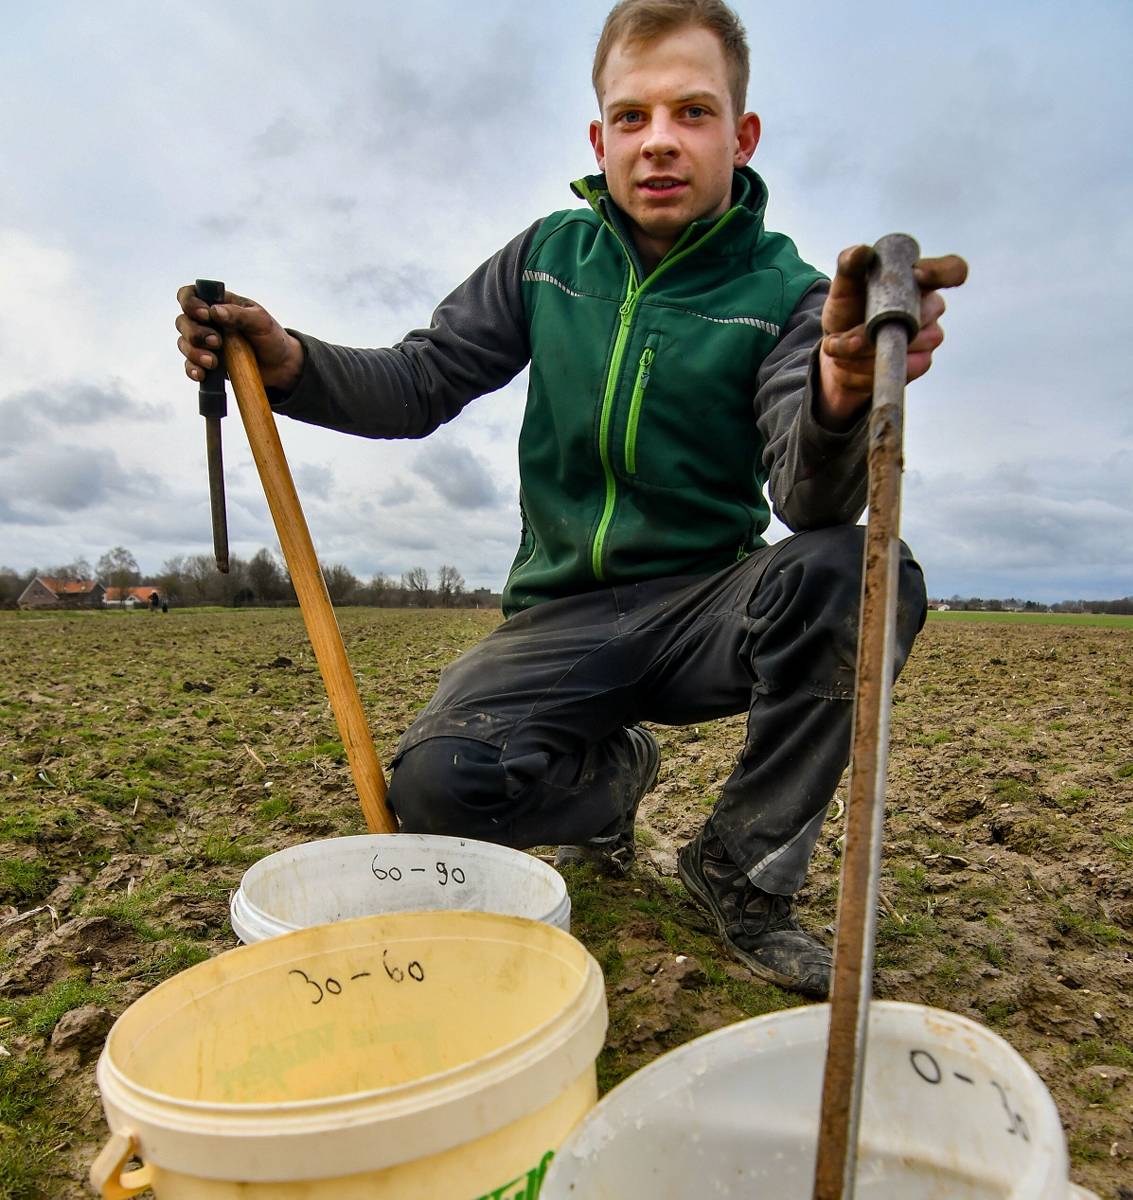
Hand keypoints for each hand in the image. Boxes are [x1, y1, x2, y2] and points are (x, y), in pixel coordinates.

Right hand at [175, 286, 305, 393]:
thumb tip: (214, 311)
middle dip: (195, 333)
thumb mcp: (261, 321)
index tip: (205, 315)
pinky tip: (201, 375)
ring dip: (194, 352)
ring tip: (214, 362)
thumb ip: (239, 314)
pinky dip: (193, 369)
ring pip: (184, 344)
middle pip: (183, 322)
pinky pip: (190, 366)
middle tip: (217, 342)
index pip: (190, 295)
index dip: (190, 303)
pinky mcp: (208, 364)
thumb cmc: (271, 337)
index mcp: (218, 304)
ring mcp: (206, 343)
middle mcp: (207, 322)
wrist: (281, 366)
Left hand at [817, 245, 968, 429]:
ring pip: (909, 343)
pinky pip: (904, 367)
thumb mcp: (843, 287)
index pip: (951, 270)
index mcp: (919, 279)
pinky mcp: (921, 363)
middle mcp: (931, 306)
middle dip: (882, 325)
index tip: (918, 276)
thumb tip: (861, 252)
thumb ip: (849, 266)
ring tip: (843, 347)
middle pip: (926, 313)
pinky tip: (852, 362)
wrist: (837, 352)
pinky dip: (870, 367)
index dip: (942, 273)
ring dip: (868, 350)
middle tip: (848, 336)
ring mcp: (930, 336)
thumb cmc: (847, 310)